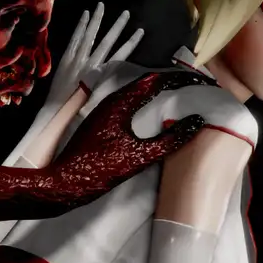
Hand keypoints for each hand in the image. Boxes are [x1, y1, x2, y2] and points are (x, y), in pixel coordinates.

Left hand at [48, 3, 145, 107]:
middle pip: (106, 42)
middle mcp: (90, 65)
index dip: (131, 43)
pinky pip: (74, 39)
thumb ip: (106, 85)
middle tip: (126, 13)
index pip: (120, 56)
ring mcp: (77, 60)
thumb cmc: (78, 109)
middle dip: (117, 27)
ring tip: (102, 6)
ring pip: (90, 36)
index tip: (140, 32)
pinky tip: (85, 15)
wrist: (57, 112)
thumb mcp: (96, 99)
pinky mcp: (66, 58)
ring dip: (97, 20)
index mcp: (101, 76)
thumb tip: (117, 73)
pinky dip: (80, 26)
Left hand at [51, 70, 207, 192]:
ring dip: (158, 91)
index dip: (179, 78)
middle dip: (171, 82)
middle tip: (195, 86)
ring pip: (136, 93)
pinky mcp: (101, 123)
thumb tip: (196, 122)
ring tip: (180, 94)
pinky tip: (154, 114)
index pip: (155, 80)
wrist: (63, 184)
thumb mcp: (140, 157)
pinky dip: (146, 103)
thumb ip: (170, 140)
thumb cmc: (97, 170)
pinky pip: (128, 104)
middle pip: (146, 82)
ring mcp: (104, 112)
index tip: (200, 81)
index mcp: (119, 103)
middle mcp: (110, 102)